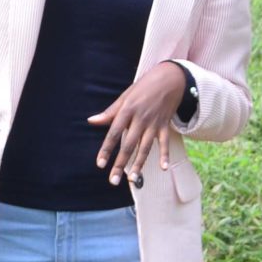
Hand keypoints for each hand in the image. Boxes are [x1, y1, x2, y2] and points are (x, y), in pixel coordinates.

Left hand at [88, 62, 188, 187]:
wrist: (169, 79)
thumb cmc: (142, 88)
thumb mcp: (124, 97)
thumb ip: (109, 112)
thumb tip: (91, 121)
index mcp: (127, 111)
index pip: (113, 134)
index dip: (106, 150)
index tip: (100, 164)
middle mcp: (140, 119)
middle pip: (128, 145)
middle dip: (120, 164)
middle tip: (113, 181)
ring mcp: (154, 123)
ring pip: (145, 147)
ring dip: (139, 164)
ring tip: (133, 180)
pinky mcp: (165, 125)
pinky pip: (164, 142)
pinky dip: (165, 155)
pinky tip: (163, 167)